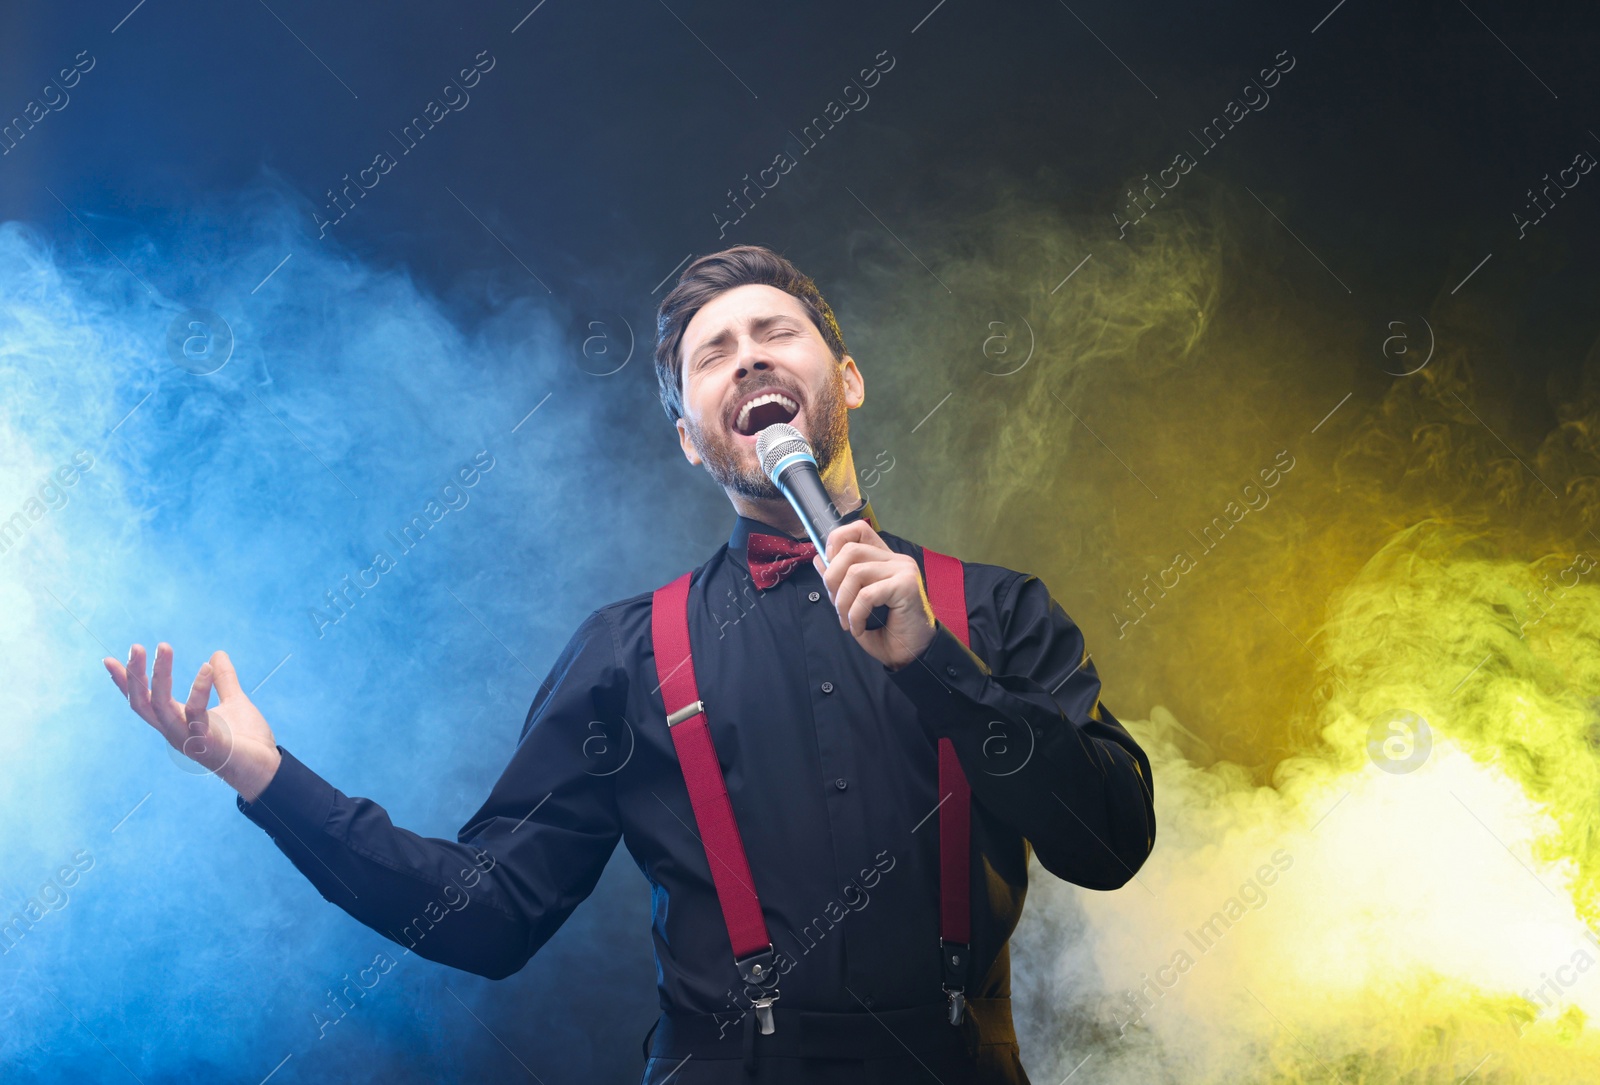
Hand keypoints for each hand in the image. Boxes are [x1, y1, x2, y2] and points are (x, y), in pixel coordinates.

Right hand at [104, 643, 281, 801]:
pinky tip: (206, 668)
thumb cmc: (247, 741)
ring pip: (161, 706)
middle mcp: (175, 732)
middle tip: (136, 646)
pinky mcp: (207, 743)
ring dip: (160, 675)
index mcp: (177, 722)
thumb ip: (223, 680)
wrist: (266, 769)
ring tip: (164, 646)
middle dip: (134, 675)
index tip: (108, 660)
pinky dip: (199, 690)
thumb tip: (216, 654)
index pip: (143, 701)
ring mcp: (188, 739)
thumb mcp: (235, 702)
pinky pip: (196, 714)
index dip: (125, 683)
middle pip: (143, 704)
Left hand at [812, 520, 936, 669]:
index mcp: (884, 559)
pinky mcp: (906, 585)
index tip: (829, 569)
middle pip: (850, 550)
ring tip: (847, 621)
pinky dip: (855, 614)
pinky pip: (867, 595)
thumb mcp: (855, 603)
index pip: (858, 529)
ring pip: (855, 572)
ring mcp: (903, 570)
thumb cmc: (887, 630)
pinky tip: (858, 628)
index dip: (837, 542)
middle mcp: (896, 559)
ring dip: (842, 602)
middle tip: (837, 607)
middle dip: (832, 580)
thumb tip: (819, 560)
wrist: (912, 654)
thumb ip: (839, 580)